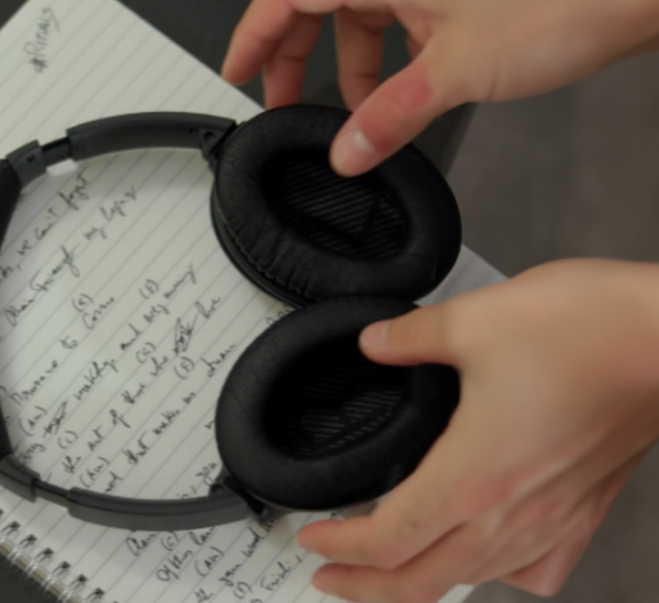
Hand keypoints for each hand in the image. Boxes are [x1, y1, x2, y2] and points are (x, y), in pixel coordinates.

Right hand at [222, 0, 658, 174]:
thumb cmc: (561, 3)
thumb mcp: (459, 73)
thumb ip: (390, 116)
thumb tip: (347, 149)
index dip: (254, 35)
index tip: (236, 73)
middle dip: (295, 55)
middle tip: (287, 102)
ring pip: (357, 8)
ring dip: (350, 61)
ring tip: (362, 110)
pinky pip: (394, 10)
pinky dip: (386, 50)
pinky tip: (404, 84)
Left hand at [295, 259, 658, 601]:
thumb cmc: (583, 331)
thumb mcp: (471, 321)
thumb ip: (409, 338)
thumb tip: (373, 344)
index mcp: (473, 477)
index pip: (388, 539)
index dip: (341, 547)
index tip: (312, 539)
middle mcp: (512, 515)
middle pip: (422, 580)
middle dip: (365, 586)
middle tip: (328, 577)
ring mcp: (554, 520)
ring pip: (474, 579)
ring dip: (421, 584)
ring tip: (389, 572)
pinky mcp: (585, 510)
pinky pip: (534, 567)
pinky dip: (497, 572)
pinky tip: (485, 556)